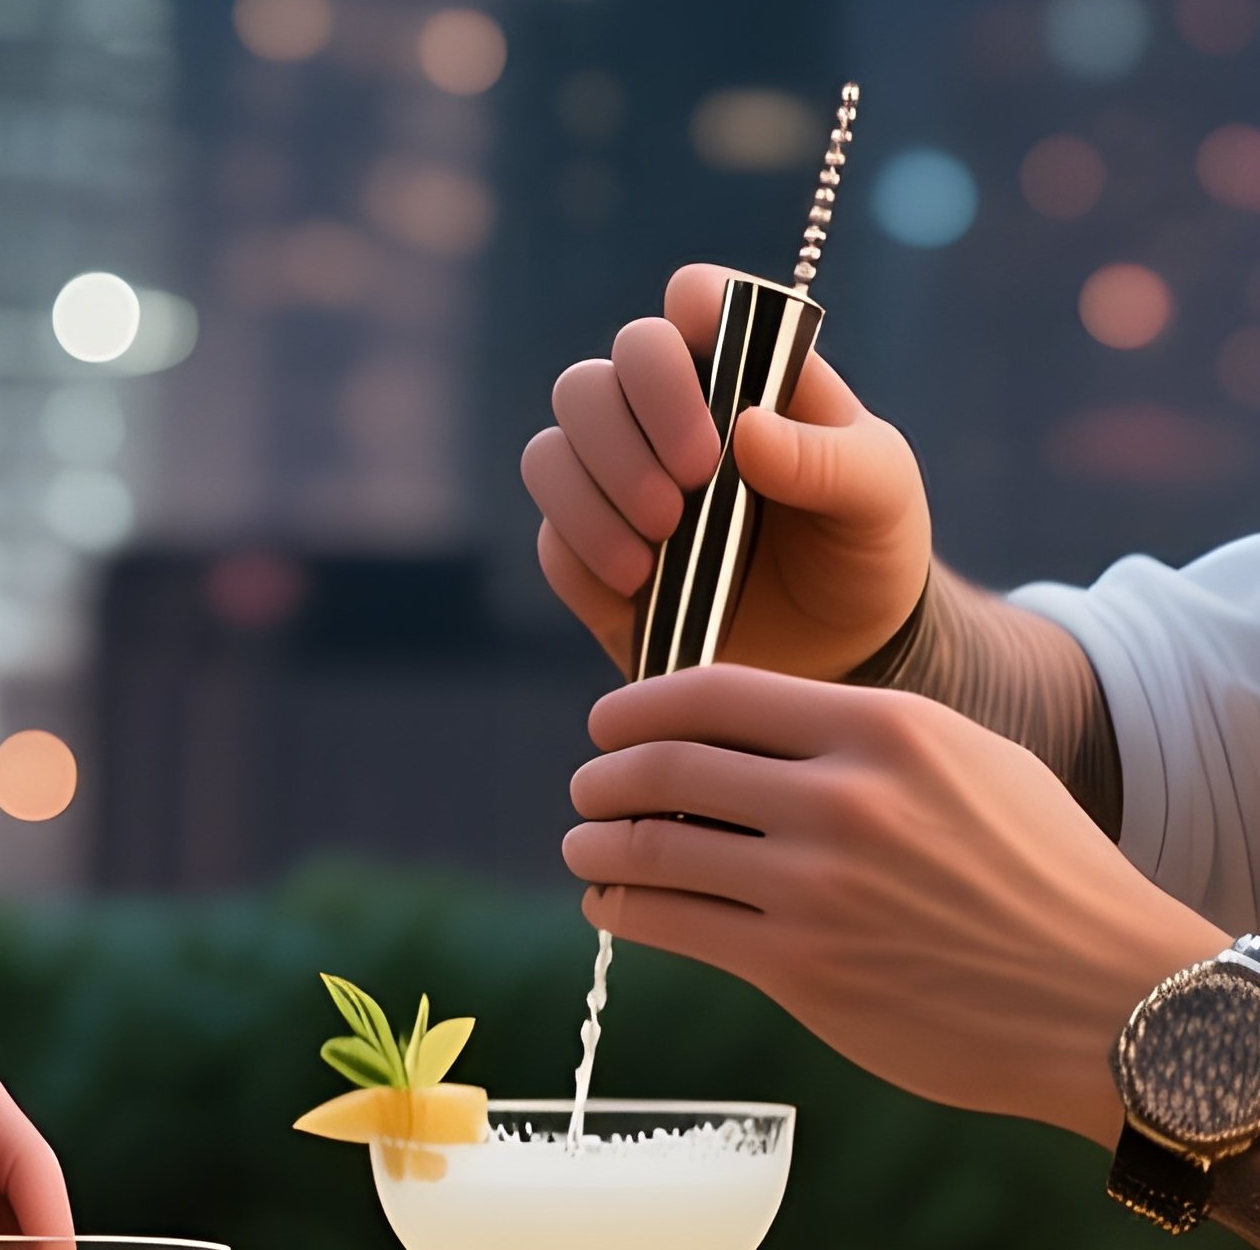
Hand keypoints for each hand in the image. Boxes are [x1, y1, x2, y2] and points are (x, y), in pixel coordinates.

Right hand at [522, 262, 931, 679]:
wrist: (841, 654)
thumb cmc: (862, 547)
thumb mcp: (881, 498)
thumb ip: (829, 459)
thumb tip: (747, 429)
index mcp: (739, 372)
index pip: (692, 299)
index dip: (692, 312)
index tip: (713, 366)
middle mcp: (661, 417)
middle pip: (594, 376)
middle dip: (633, 424)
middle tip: (692, 481)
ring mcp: (616, 486)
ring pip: (551, 451)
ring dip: (596, 490)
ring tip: (661, 541)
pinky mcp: (590, 556)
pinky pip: (550, 537)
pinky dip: (585, 550)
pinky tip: (639, 583)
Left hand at [564, 667, 1226, 1144]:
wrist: (1110, 1001)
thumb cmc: (1039, 870)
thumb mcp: (963, 757)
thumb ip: (859, 731)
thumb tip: (750, 725)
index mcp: (878, 728)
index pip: (714, 692)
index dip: (639, 702)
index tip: (607, 719)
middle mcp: (838, 798)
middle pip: (670, 764)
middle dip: (605, 772)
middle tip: (585, 782)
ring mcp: (815, 888)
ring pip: (659, 847)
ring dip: (599, 842)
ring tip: (580, 842)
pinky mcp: (803, 971)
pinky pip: (678, 925)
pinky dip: (626, 908)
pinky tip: (610, 903)